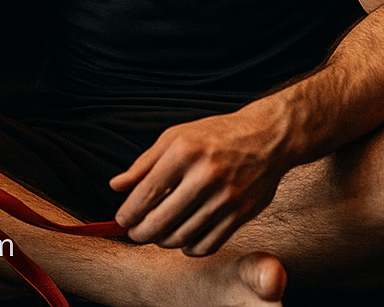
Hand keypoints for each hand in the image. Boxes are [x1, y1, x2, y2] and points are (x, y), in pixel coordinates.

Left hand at [108, 105, 291, 255]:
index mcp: (184, 152)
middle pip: (160, 222)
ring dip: (163, 241)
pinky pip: (207, 245)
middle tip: (135, 232)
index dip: (128, 213)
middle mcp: (204, 176)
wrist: (266, 138)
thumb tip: (117, 186)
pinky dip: (189, 247)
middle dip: (140, 233)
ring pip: (182, 237)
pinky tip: (184, 238)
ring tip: (158, 233)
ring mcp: (225, 198)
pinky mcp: (240, 214)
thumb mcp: (176, 137)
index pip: (145, 194)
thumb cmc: (216, 135)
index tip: (122, 220)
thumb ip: (144, 163)